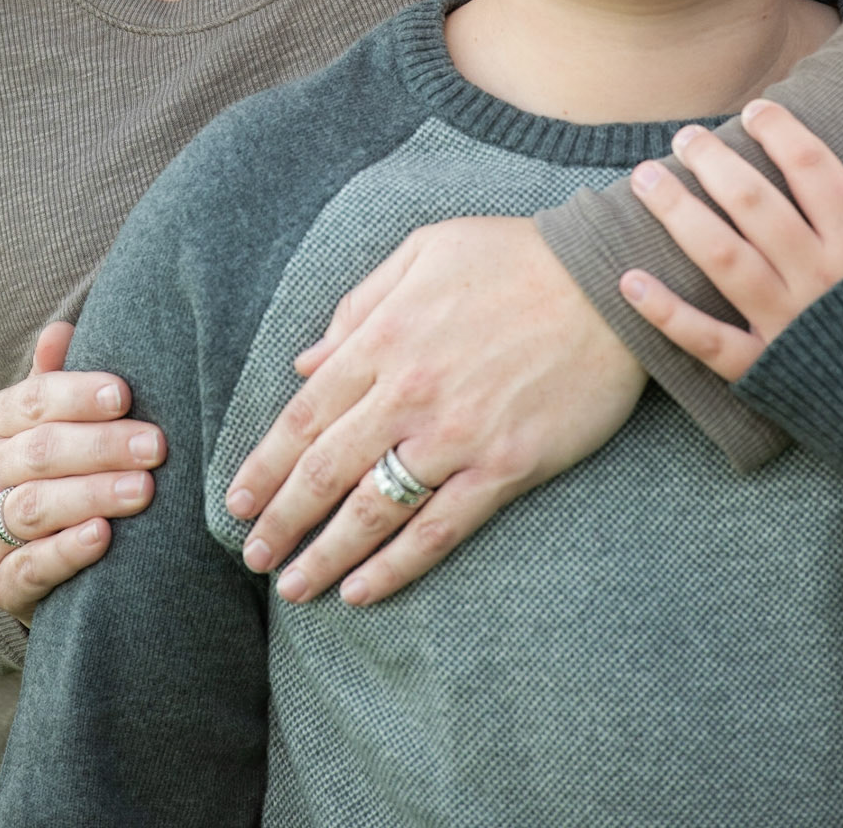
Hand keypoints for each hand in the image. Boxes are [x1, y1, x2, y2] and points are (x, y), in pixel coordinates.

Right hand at [0, 321, 166, 625]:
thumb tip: (60, 329)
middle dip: (102, 446)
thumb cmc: (61, 467)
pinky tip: (103, 536)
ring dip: (92, 495)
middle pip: (40, 452)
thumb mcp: (57, 419)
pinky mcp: (1, 582)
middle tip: (156, 446)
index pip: (34, 401)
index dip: (79, 395)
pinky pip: (31, 566)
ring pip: (35, 507)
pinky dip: (67, 551)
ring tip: (143, 490)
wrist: (32, 552)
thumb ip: (58, 377)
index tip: (126, 395)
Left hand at [224, 217, 645, 606]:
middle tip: (252, 558)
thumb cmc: (512, 256)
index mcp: (385, 336)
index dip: (264, 466)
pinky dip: (395, 566)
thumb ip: (358, 305)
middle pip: (324, 471)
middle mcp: (409, 391)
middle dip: (281, 521)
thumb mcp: (423, 251)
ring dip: (325, 555)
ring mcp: (456, 434)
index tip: (237, 501)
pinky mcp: (505, 466)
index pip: (304, 415)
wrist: (605, 281)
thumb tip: (305, 361)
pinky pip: (438, 529)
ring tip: (293, 590)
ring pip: (372, 510)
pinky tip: (362, 591)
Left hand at [618, 100, 842, 381]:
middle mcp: (819, 279)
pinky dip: (666, 312)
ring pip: (722, 257)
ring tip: (644, 178)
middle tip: (685, 136)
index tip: (755, 110)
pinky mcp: (766, 372)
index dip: (781, 133)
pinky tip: (628, 280)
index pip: (814, 170)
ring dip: (678, 214)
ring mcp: (788, 325)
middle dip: (714, 163)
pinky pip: (708, 340)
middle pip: (755, 205)